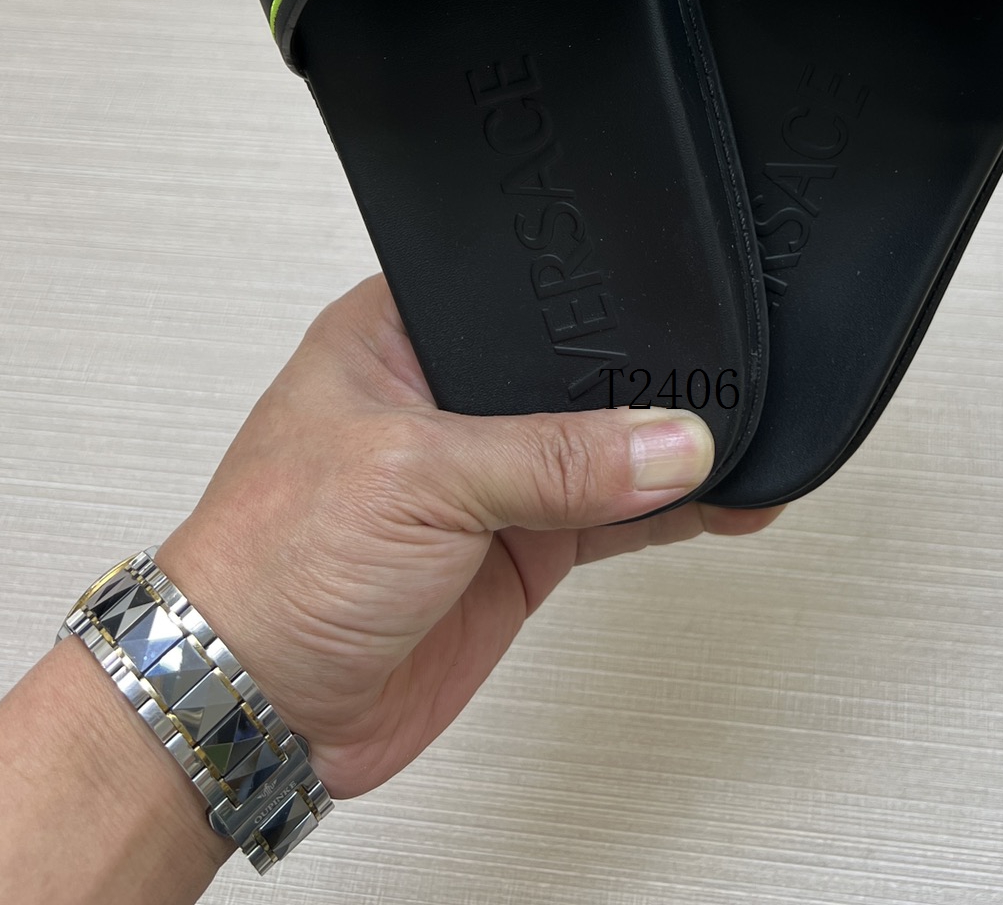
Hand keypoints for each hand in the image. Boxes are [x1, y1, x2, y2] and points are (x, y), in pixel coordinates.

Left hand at [158, 275, 778, 800]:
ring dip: (671, 454)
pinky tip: (724, 502)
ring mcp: (486, 478)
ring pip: (606, 449)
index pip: (521, 295)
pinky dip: (669, 517)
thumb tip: (668, 442)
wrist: (251, 708)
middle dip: (646, 380)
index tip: (679, 303)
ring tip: (751, 437)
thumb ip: (553, 458)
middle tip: (726, 384)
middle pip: (576, 371)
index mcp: (400, 333)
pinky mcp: (515, 552)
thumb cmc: (269, 563)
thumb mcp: (416, 477)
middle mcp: (448, 397)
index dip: (592, 299)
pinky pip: (612, 523)